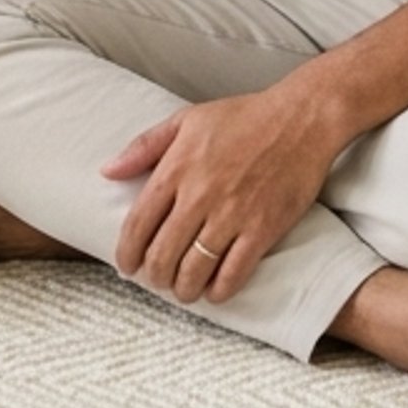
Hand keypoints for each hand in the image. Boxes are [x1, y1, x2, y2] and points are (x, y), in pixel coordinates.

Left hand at [100, 83, 342, 304]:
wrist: (300, 120)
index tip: (127, 266)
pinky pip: (234, 272)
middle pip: (163, 254)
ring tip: (183, 289)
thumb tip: (107, 171)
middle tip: (157, 279)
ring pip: (195, 269)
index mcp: (177, 168)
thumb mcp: (186, 119)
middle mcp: (200, 196)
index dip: (127, 253)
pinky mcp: (263, 229)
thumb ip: (144, 146)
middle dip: (154, 275)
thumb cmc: (243, 117)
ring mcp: (232, 215)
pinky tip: (215, 291)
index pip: (139, 223)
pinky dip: (220, 290)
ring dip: (184, 288)